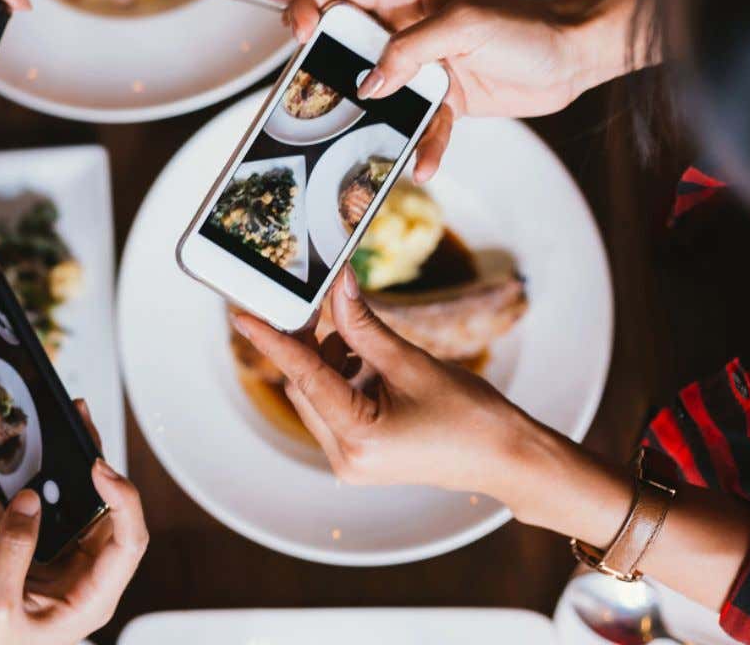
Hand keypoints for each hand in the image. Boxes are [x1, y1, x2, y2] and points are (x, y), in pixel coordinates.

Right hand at [0, 401, 147, 644]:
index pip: (129, 541)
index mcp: (94, 598)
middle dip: (90, 463)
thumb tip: (29, 498)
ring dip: (46, 473)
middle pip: (105, 510)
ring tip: (43, 431)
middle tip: (79, 421)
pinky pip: (27, 520)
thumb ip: (14, 549)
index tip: (98, 466)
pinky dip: (1, 501)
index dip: (123, 499)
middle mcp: (87, 578)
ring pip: (68, 506)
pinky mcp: (36, 559)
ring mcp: (63, 565)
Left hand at [230, 265, 529, 494]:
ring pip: (319, 395)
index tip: (244, 316)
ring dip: (333, 361)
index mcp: (358, 438)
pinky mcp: (360, 457)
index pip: (303, 377)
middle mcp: (346, 458)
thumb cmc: (470, 416)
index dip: (272, 342)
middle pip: (306, 386)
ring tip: (369, 344)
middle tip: (332, 307)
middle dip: (317, 345)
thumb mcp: (412, 363)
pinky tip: (372, 365)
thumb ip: (364, 326)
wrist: (506, 457)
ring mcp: (351, 462)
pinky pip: (335, 409)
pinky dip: (345, 379)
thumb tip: (338, 286)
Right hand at [286, 0, 604, 180]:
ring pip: (376, 92)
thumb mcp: (464, 25)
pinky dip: (420, 145)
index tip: (300, 32)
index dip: (312, 2)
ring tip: (351, 139)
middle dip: (324, 68)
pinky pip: (419, 124)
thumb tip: (370, 84)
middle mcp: (405, 28)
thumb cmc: (526, 27)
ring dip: (367, 118)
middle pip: (346, 42)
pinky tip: (422, 165)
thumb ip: (410, 50)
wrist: (572, 59)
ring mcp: (421, 65)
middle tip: (311, 93)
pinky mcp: (441, 99)